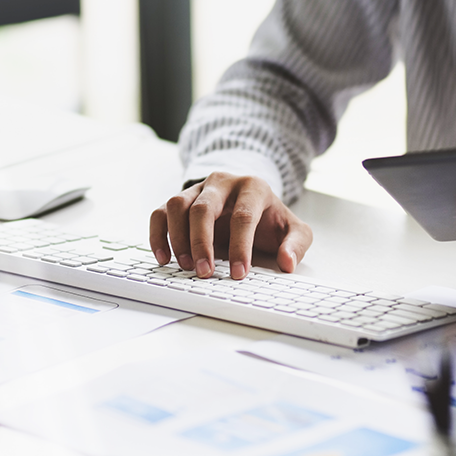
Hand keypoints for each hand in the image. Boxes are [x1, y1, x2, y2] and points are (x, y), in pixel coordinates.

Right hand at [149, 172, 312, 278]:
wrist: (250, 198)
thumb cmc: (270, 218)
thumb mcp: (293, 228)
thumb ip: (296, 244)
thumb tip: (287, 263)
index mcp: (253, 187)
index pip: (243, 216)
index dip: (240, 246)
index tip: (238, 273)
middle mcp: (222, 183)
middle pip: (204, 208)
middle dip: (201, 243)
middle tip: (204, 272)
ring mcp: (198, 189)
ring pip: (178, 205)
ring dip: (178, 238)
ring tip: (186, 266)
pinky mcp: (181, 199)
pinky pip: (161, 212)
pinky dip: (158, 234)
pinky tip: (164, 258)